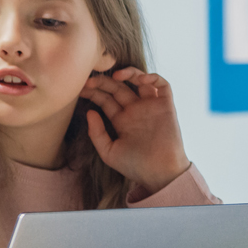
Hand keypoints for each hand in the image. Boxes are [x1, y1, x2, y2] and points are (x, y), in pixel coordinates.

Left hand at [81, 66, 189, 192]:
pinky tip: (141, 79)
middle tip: (90, 80)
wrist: (160, 174)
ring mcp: (150, 107)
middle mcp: (135, 110)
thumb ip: (97, 133)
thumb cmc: (135, 166)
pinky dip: (153, 78)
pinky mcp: (166, 106)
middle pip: (118, 88)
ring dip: (128, 73)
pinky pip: (162, 85)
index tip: (80, 89)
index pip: (105, 99)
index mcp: (121, 120)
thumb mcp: (109, 152)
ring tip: (115, 76)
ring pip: (139, 81)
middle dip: (104, 82)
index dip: (94, 92)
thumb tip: (90, 112)